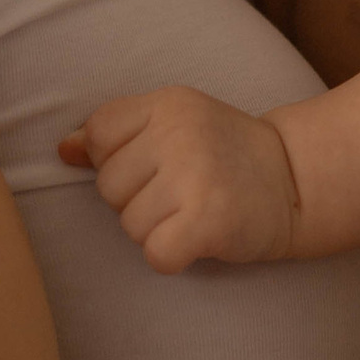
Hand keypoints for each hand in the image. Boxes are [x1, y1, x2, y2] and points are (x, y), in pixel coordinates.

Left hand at [60, 87, 301, 272]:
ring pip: (129, 225)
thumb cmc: (226, 154)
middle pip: (108, 186)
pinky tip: (197, 239)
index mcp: (167, 103)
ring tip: (193, 213)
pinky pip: (155, 253)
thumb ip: (118, 132)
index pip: (98, 134)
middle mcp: (179, 133)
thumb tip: (62, 150)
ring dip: (157, 230)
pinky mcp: (208, 221)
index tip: (155, 165)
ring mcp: (194, 176)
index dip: (116, 160)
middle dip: (137, 199)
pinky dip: (172, 256)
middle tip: (182, 193)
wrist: (297, 180)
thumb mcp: (175, 123)